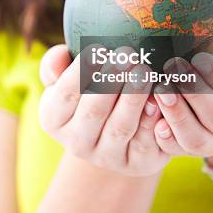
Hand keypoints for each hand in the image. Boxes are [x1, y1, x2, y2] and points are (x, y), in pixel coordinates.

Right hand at [38, 44, 170, 176]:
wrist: (113, 128)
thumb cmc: (88, 90)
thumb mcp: (67, 76)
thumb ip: (56, 63)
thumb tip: (59, 60)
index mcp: (53, 119)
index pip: (65, 95)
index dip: (81, 72)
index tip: (98, 49)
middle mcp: (77, 142)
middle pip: (93, 112)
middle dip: (111, 81)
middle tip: (127, 56)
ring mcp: (107, 157)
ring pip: (120, 127)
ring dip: (133, 98)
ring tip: (144, 71)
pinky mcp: (136, 164)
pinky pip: (145, 142)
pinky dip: (152, 120)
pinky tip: (159, 98)